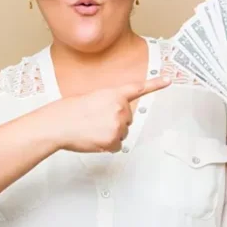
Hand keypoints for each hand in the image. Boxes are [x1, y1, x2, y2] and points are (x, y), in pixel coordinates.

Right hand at [48, 76, 170, 152]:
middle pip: (127, 119)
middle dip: (115, 121)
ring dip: (110, 134)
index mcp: (113, 94)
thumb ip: (109, 103)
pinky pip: (117, 146)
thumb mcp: (91, 98)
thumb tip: (114, 115)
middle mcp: (119, 109)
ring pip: (122, 133)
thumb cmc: (69, 111)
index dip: (155, 84)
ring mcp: (117, 125)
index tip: (169, 80)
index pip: (138, 88)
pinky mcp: (113, 141)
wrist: (57, 125)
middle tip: (96, 121)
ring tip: (92, 130)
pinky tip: (94, 140)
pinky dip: (107, 146)